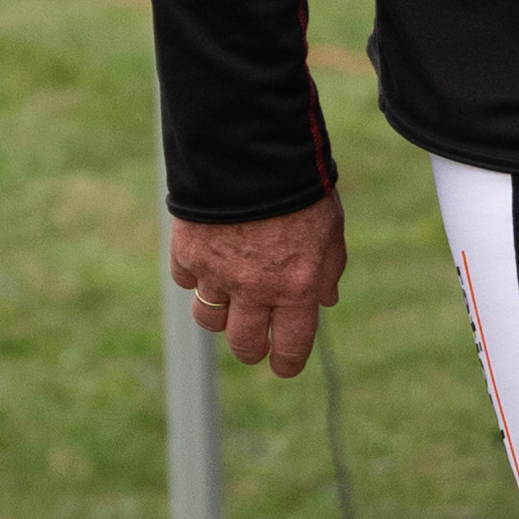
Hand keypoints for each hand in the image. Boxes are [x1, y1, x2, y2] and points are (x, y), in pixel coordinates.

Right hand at [168, 189, 347, 374]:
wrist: (252, 152)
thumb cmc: (300, 188)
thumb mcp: (330, 229)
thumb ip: (328, 270)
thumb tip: (325, 302)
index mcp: (296, 287)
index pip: (290, 346)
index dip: (286, 363)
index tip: (282, 366)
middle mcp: (255, 289)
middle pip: (243, 345)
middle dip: (251, 348)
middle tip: (254, 342)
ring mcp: (217, 274)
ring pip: (209, 320)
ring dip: (220, 315)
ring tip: (231, 299)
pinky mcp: (188, 254)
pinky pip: (188, 281)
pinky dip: (197, 275)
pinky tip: (210, 258)